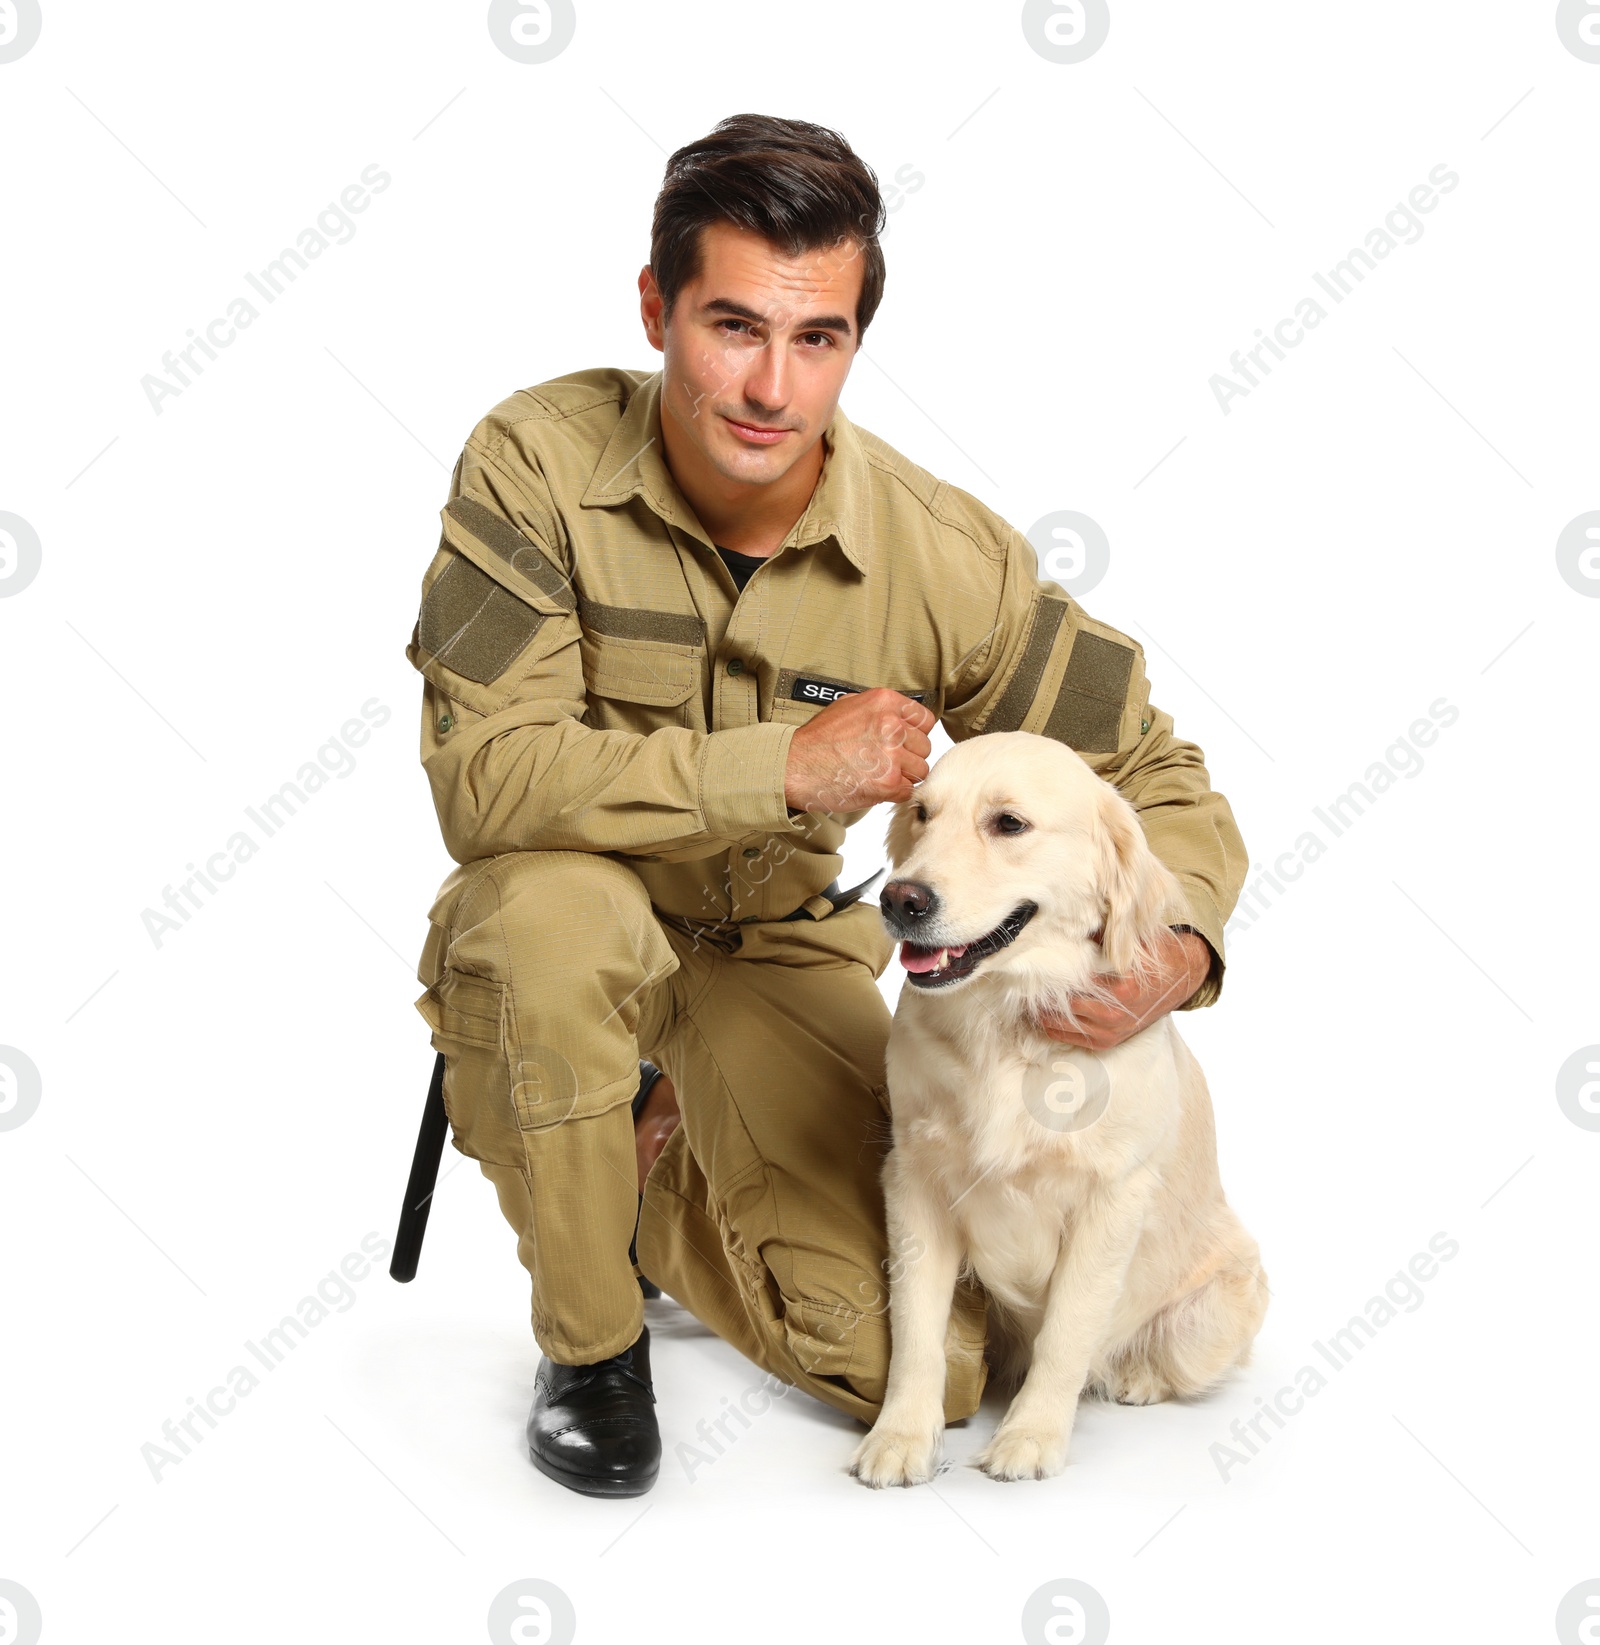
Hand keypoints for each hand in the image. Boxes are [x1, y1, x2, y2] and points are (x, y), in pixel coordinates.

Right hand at [783, 688, 934, 812]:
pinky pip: (908, 790)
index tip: (904, 742)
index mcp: (885, 703)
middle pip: (924, 747)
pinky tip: (874, 786)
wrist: (795, 767)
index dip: (915, 734)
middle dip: (909, 757)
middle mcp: (891, 726)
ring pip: (920, 770)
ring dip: (904, 776)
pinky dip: (894, 793)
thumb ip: (880, 710)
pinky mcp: (888, 783)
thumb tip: (902, 718)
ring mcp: (891, 756)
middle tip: (885, 762)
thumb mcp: (848, 706)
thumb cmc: (817, 740)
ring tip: (878, 774)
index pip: (925, 720)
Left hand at [1033, 928, 1210, 1051]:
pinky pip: (1067, 1037)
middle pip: (1058, 1005)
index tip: (1026, 959)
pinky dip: (1050, 1025)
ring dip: (1038, 1010)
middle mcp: (1113, 1013)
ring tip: (1022, 993)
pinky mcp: (1107, 1042)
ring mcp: (1110, 1031)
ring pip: (1057, 1025)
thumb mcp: (1128, 936)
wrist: (1180, 978)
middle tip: (1016, 976)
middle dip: (1036, 991)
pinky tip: (1038, 1010)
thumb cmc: (1151, 952)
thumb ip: (1099, 931)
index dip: (1045, 970)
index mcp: (1119, 985)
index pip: (1069, 981)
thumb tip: (1060, 921)